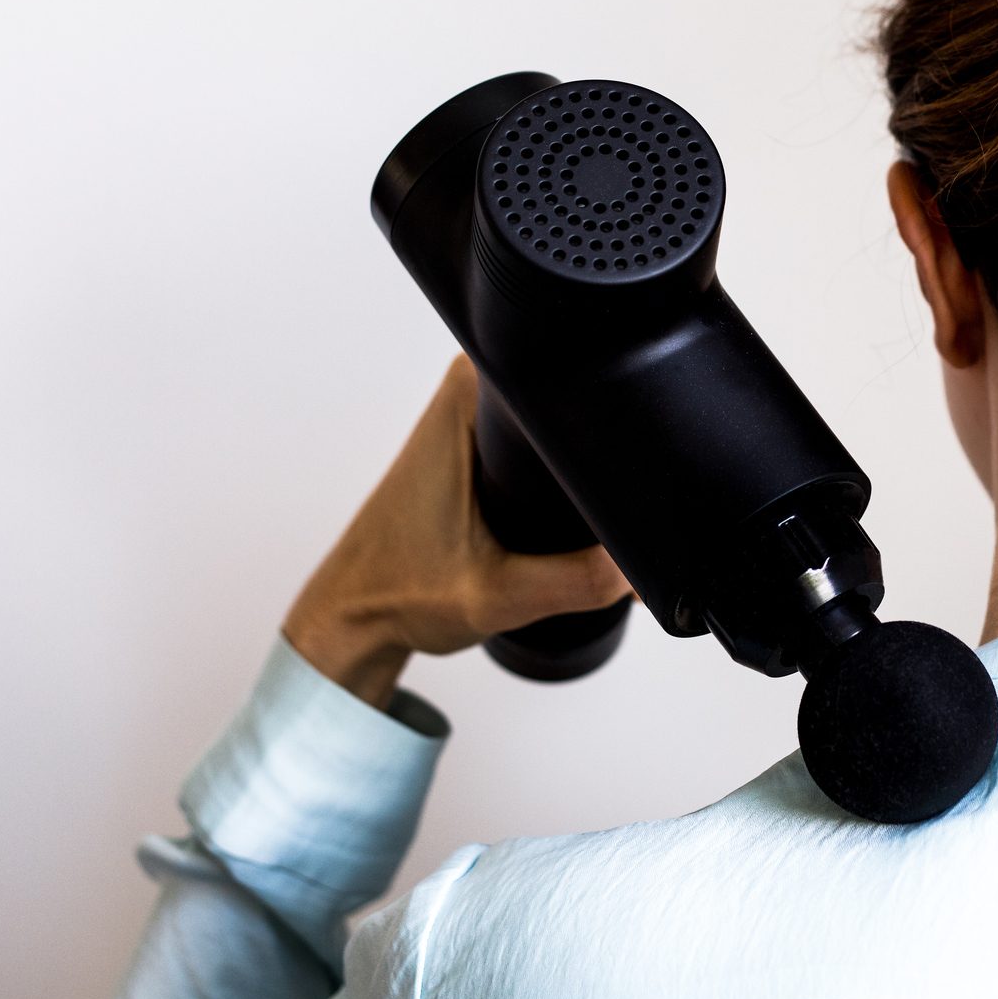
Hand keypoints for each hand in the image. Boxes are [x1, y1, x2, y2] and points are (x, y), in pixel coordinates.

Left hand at [282, 356, 632, 707]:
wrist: (354, 616)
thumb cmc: (399, 593)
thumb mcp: (499, 596)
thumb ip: (579, 581)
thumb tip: (643, 563)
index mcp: (469, 396)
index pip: (568, 381)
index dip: (608, 429)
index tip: (613, 484)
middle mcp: (470, 389)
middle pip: (575, 402)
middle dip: (599, 461)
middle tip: (584, 525)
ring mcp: (475, 411)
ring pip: (563, 424)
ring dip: (583, 471)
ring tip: (563, 528)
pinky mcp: (479, 439)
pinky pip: (541, 442)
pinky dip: (561, 480)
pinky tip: (561, 519)